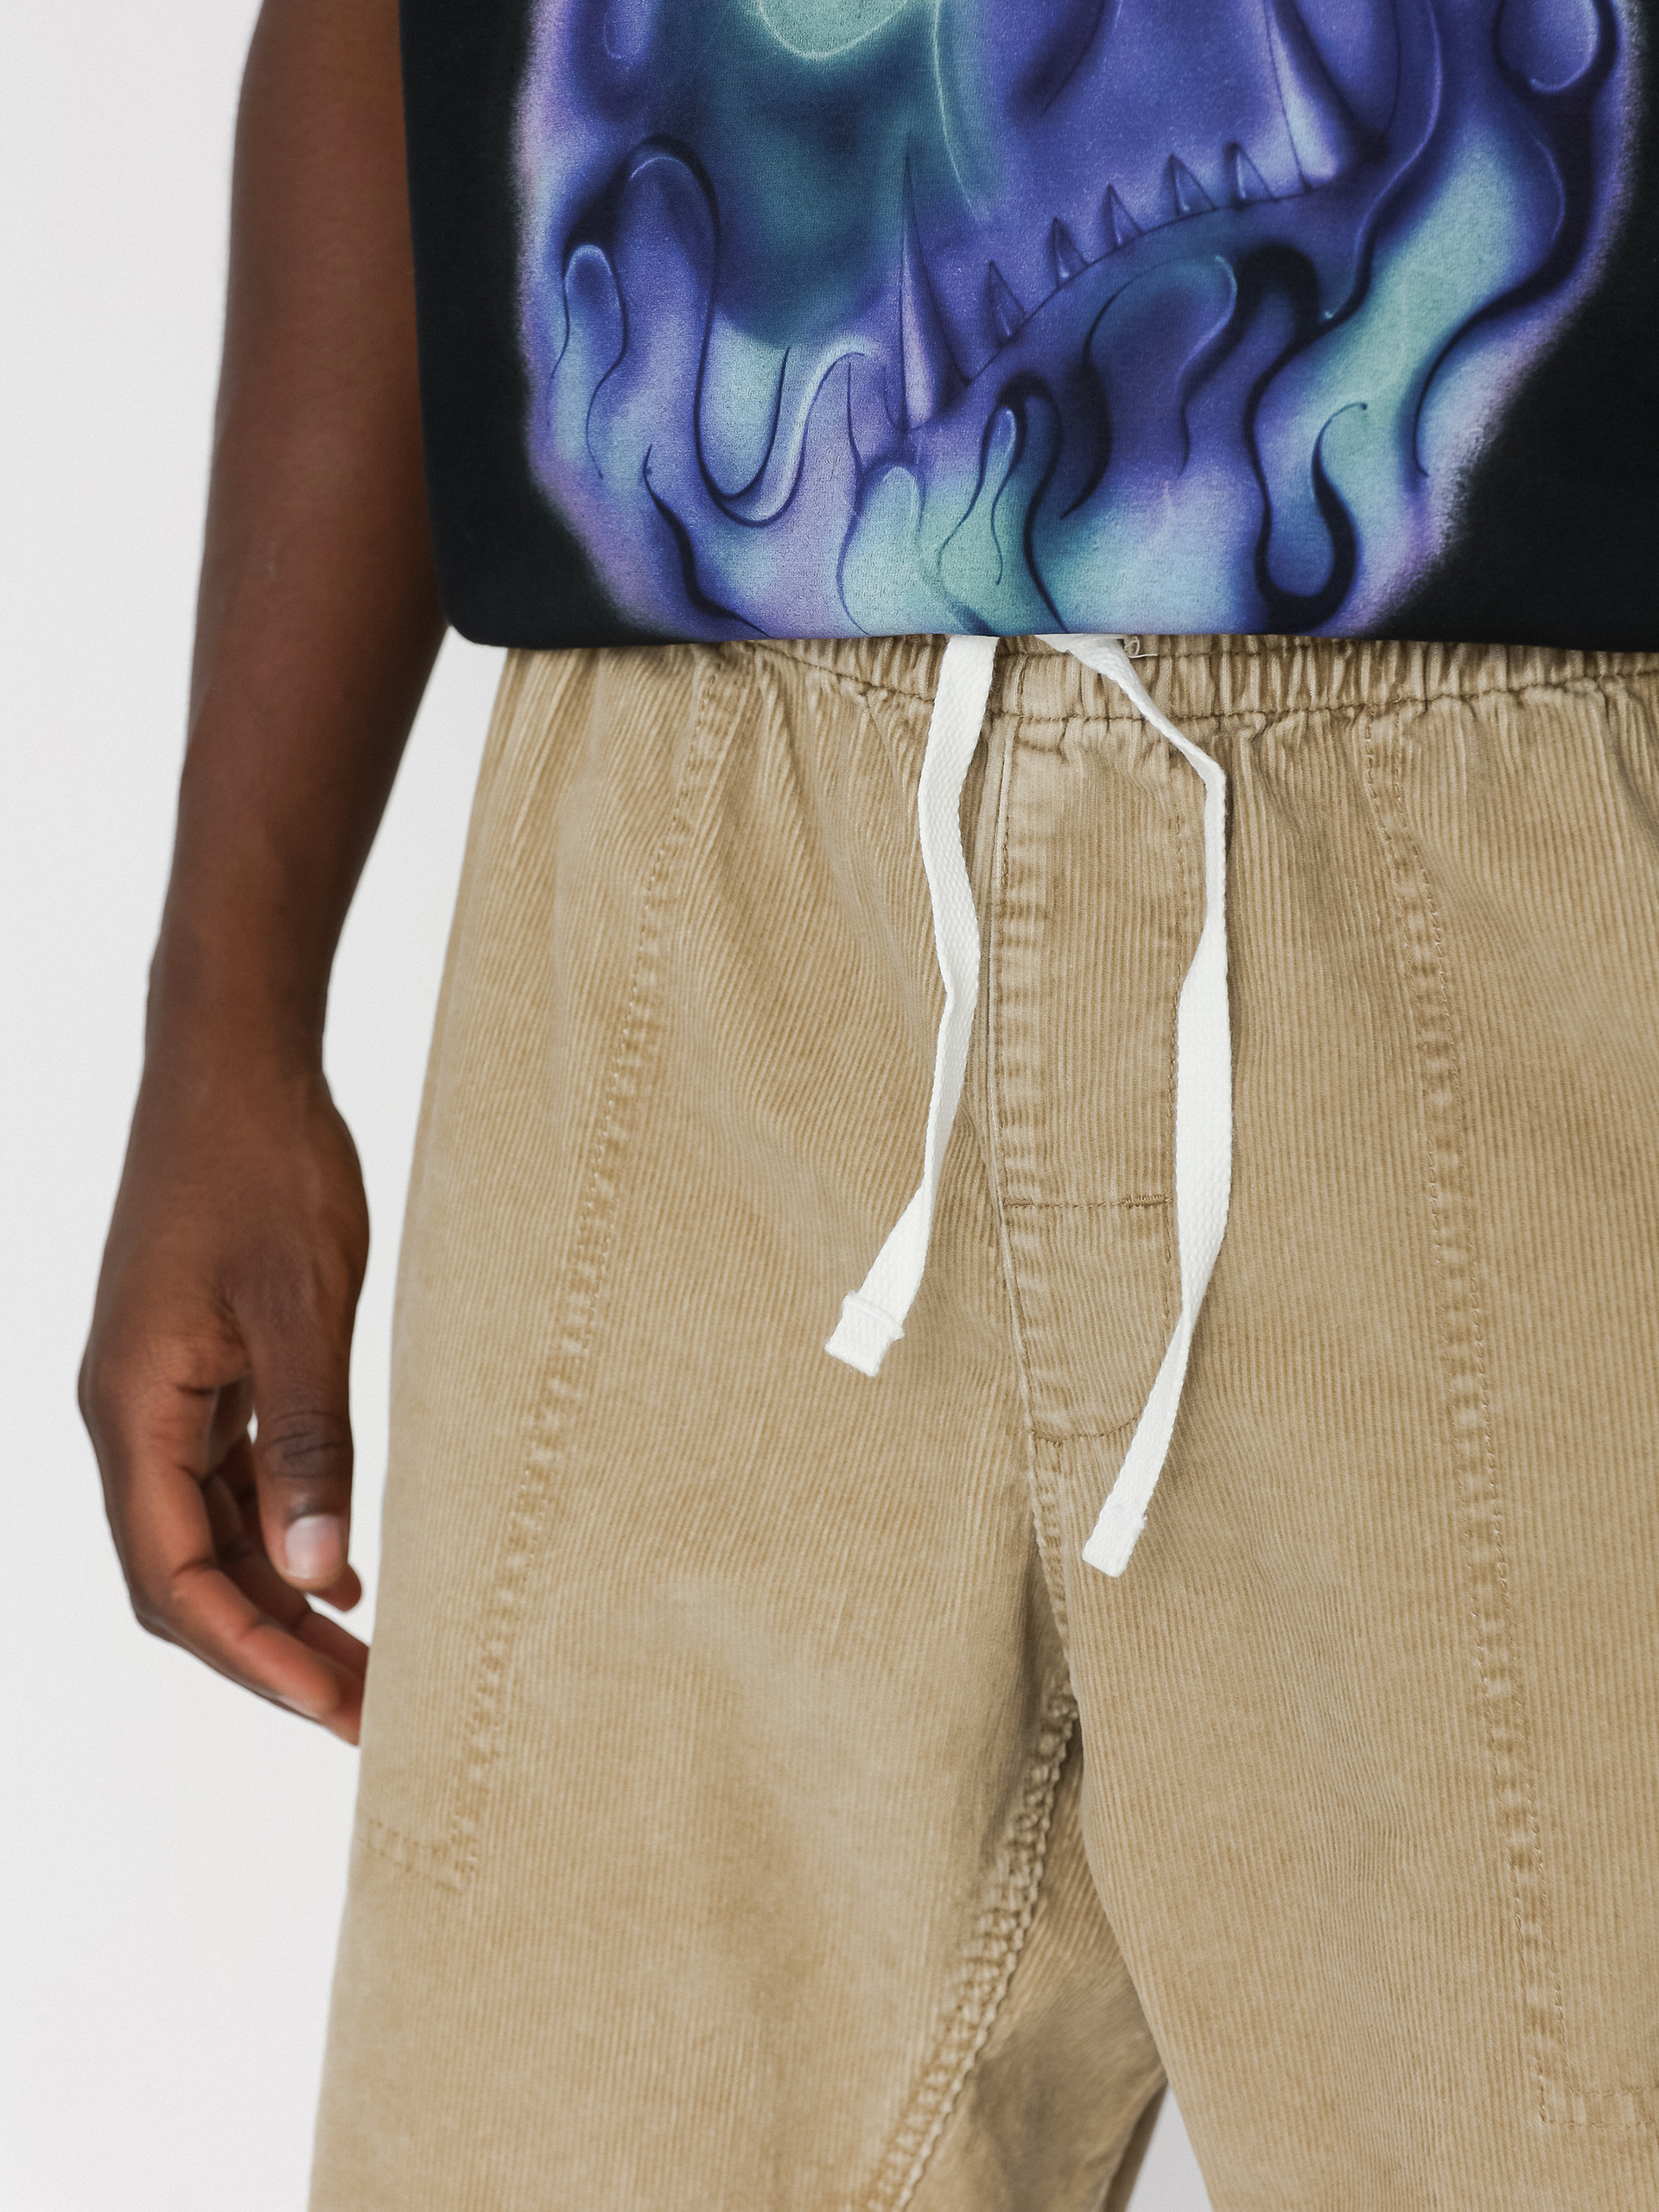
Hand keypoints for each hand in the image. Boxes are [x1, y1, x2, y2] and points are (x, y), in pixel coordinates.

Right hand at [81, 1054, 370, 1742]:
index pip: (174, 1580)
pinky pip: (226, 1479)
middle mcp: (128, 1414)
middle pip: (184, 1575)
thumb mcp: (303, 1309)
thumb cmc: (265, 1166)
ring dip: (278, 1601)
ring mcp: (159, 1389)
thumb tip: (321, 1579)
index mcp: (133, 1410)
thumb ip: (311, 1445)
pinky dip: (279, 1534)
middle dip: (270, 1652)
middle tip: (369, 1715)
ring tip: (368, 1664)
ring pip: (206, 1533)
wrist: (235, 1060)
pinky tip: (344, 1570)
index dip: (254, 1657)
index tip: (338, 1713)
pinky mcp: (197, 1364)